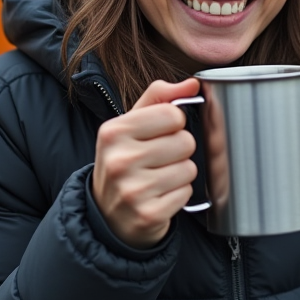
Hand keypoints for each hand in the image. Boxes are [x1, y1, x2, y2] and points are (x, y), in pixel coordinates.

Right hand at [92, 78, 199, 247]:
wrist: (106, 215)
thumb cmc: (124, 162)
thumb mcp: (130, 125)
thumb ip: (159, 98)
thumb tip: (193, 84)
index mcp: (114, 132)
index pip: (173, 114)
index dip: (174, 123)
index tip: (161, 133)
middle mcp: (119, 160)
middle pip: (185, 141)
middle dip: (179, 150)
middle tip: (159, 160)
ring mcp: (132, 190)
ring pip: (189, 168)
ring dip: (180, 174)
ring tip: (159, 179)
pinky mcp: (148, 215)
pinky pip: (186, 193)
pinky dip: (178, 195)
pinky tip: (159, 196)